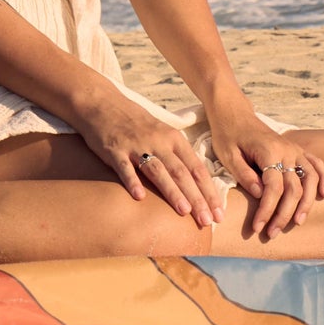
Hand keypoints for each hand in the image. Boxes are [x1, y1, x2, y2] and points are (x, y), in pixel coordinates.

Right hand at [76, 95, 224, 226]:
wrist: (104, 104)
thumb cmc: (137, 124)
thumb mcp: (163, 135)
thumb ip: (177, 157)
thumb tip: (195, 184)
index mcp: (174, 139)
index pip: (197, 169)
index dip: (209, 191)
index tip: (219, 213)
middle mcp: (159, 142)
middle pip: (182, 173)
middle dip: (197, 198)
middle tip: (208, 220)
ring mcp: (137, 145)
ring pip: (158, 171)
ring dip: (172, 192)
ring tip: (185, 211)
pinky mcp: (115, 150)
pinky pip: (125, 168)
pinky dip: (132, 182)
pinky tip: (139, 198)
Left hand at [208, 98, 323, 239]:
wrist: (235, 114)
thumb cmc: (228, 135)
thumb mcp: (228, 156)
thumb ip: (245, 175)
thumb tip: (261, 195)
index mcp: (268, 151)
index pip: (274, 188)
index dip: (267, 210)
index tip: (258, 227)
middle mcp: (287, 150)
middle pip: (294, 188)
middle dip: (284, 213)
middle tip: (273, 233)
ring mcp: (295, 149)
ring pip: (310, 178)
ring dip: (307, 202)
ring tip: (298, 221)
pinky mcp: (297, 150)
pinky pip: (316, 164)